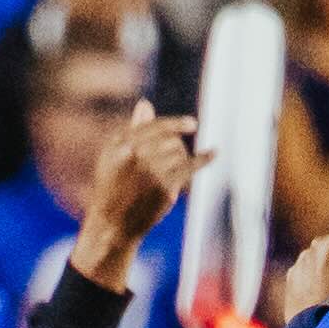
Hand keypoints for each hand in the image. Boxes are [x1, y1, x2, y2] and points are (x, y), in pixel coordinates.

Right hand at [72, 114, 201, 287]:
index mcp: (121, 142)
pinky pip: (190, 166)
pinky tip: (215, 152)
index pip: (154, 127)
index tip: (192, 124)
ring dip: (179, 163)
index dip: (175, 125)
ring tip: (166, 179)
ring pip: (179, 153)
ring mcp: (151, 168)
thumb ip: (133, 130)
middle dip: (174, 151)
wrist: (113, 223)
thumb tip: (145, 104)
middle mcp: (135, 152)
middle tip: (167, 169)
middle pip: (169, 139)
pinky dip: (204, 159)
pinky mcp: (164, 184)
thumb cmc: (113, 188)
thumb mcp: (114, 155)